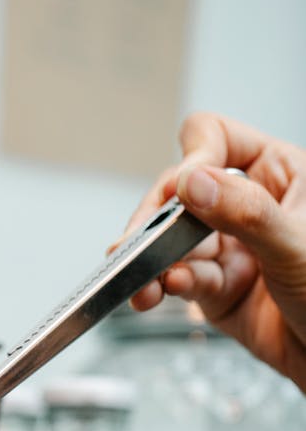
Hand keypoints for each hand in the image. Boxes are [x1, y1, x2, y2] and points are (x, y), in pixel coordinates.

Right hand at [127, 112, 305, 392]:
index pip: (215, 139)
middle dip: (156, 219)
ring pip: (170, 240)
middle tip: (140, 242)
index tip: (185, 192)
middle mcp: (247, 204)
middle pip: (179, 192)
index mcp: (277, 172)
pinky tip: (160, 291)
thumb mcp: (297, 244)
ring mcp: (228, 246)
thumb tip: (194, 183)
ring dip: (149, 261)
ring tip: (142, 282)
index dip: (194, 160)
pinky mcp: (215, 286)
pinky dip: (163, 285)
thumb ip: (244, 212)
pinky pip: (178, 278)